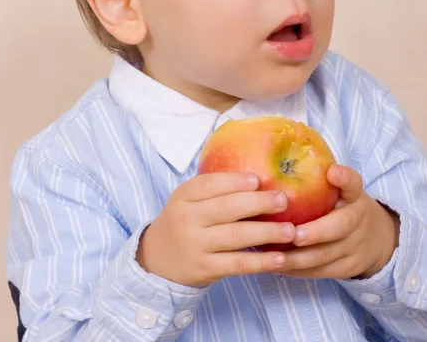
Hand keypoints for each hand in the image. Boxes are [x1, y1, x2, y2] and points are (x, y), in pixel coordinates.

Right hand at [136, 172, 295, 286]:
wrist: (156, 259)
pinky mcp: (204, 269)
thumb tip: (259, 178)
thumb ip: (214, 190)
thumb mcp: (188, 200)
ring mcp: (196, 245)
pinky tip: (280, 258)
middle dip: (258, 203)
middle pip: (226, 208)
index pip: (209, 184)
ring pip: (235, 237)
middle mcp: (187, 219)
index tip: (259, 179)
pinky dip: (260, 261)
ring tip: (290, 230)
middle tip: (284, 200)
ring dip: (266, 233)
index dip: (235, 181)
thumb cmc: (184, 221)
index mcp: (183, 196)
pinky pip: (237, 264)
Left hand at [272, 165, 399, 279]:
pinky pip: (322, 271)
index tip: (332, 172)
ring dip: (300, 257)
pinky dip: (299, 270)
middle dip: (317, 232)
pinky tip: (278, 266)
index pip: (353, 183)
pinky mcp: (348, 268)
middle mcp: (357, 219)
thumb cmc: (341, 205)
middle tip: (295, 234)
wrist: (376, 237)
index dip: (344, 178)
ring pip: (328, 254)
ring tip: (275, 255)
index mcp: (354, 195)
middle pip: (341, 226)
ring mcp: (355, 246)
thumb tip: (274, 161)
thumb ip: (317, 178)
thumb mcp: (338, 189)